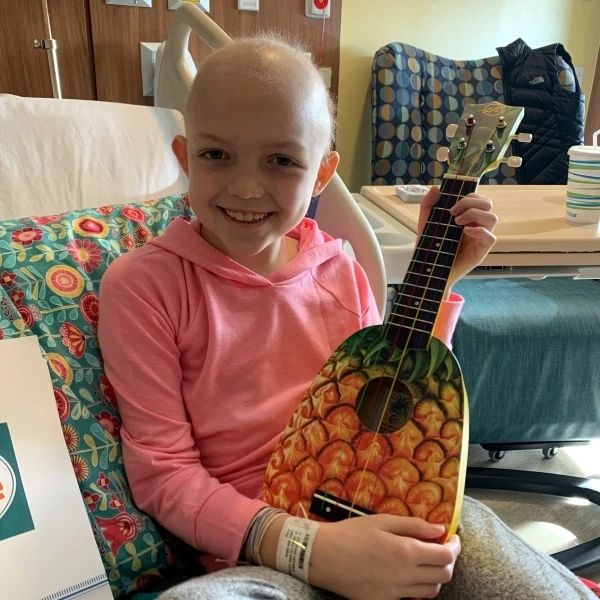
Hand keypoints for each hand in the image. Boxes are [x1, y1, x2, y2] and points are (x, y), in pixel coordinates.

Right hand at [309, 515, 460, 599]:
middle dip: (448, 561)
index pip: (445, 556)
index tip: (452, 538)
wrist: (324, 556)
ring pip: (432, 591)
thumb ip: (413, 525)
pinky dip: (418, 588)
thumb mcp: (382, 521)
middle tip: (440, 548)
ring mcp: (396, 593)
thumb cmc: (351, 533)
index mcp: (406, 552)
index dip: (454, 547)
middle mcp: (405, 577)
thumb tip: (440, 530)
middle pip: (444, 576)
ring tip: (425, 561)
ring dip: (436, 576)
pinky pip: (412, 599)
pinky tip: (408, 574)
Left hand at [417, 187, 497, 290]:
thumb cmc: (430, 246)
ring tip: (457, 223)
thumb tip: (436, 188)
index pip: (480, 199)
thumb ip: (427, 205)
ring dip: (475, 214)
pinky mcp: (481, 251)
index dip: (470, 196)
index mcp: (467, 217)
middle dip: (471, 203)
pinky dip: (480, 231)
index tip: (452, 205)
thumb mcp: (425, 223)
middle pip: (488, 204)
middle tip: (453, 213)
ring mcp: (480, 238)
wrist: (429, 268)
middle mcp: (476, 225)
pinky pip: (491, 237)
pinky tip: (465, 232)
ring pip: (493, 217)